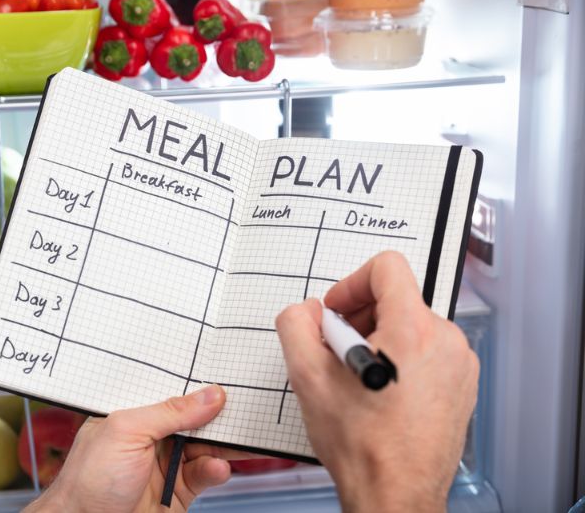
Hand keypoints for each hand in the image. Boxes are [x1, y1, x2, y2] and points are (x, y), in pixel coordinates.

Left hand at [23, 384, 241, 511]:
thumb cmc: (89, 481)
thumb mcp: (127, 432)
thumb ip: (170, 412)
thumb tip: (210, 396)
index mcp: (132, 414)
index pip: (170, 392)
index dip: (196, 385)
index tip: (224, 377)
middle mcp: (150, 437)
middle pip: (193, 419)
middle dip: (218, 415)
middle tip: (245, 409)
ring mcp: (165, 465)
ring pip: (205, 447)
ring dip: (224, 444)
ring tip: (241, 441)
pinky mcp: (178, 492)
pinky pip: (205, 474)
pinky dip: (216, 470)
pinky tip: (218, 468)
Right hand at [276, 252, 478, 512]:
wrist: (397, 494)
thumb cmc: (363, 446)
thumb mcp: (307, 377)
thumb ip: (296, 326)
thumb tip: (307, 311)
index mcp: (412, 329)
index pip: (387, 267)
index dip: (352, 283)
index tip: (337, 311)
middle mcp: (445, 340)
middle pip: (397, 298)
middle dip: (361, 317)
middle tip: (338, 351)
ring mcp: (459, 364)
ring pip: (411, 326)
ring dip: (379, 339)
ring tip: (358, 378)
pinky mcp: (462, 384)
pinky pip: (426, 351)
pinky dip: (400, 360)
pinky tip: (380, 392)